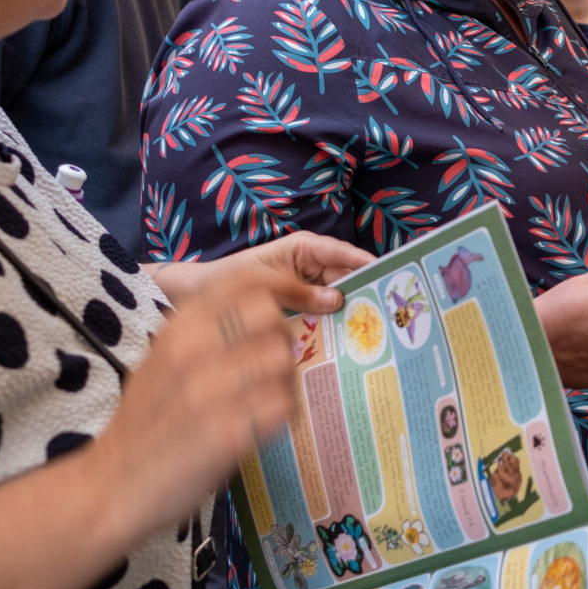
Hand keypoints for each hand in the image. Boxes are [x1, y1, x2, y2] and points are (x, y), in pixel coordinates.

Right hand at [90, 259, 347, 536]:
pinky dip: (283, 416)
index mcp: (177, 328)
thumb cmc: (145, 423)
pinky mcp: (227, 432)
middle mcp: (192, 351)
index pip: (247, 279)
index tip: (310, 299)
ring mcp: (210, 391)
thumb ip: (208, 332)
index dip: (288, 285)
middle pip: (273, 318)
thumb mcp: (164, 359)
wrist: (110, 488)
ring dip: (285, 381)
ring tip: (265, 401)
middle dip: (284, 338)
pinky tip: (262, 427)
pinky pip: (284, 406)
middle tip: (274, 365)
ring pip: (284, 361)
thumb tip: (273, 311)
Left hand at [149, 231, 373, 313]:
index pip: (343, 253)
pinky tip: (346, 339)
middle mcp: (312, 266)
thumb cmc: (228, 279)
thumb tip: (338, 301)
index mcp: (305, 249)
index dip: (366, 263)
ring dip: (352, 311)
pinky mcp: (302, 307)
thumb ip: (301, 291)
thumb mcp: (265, 284)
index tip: (389, 276)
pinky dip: (334, 323)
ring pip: (339, 297)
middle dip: (364, 291)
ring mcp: (308, 287)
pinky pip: (324, 312)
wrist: (197, 296)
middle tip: (388, 311)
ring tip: (375, 328)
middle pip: (347, 277)